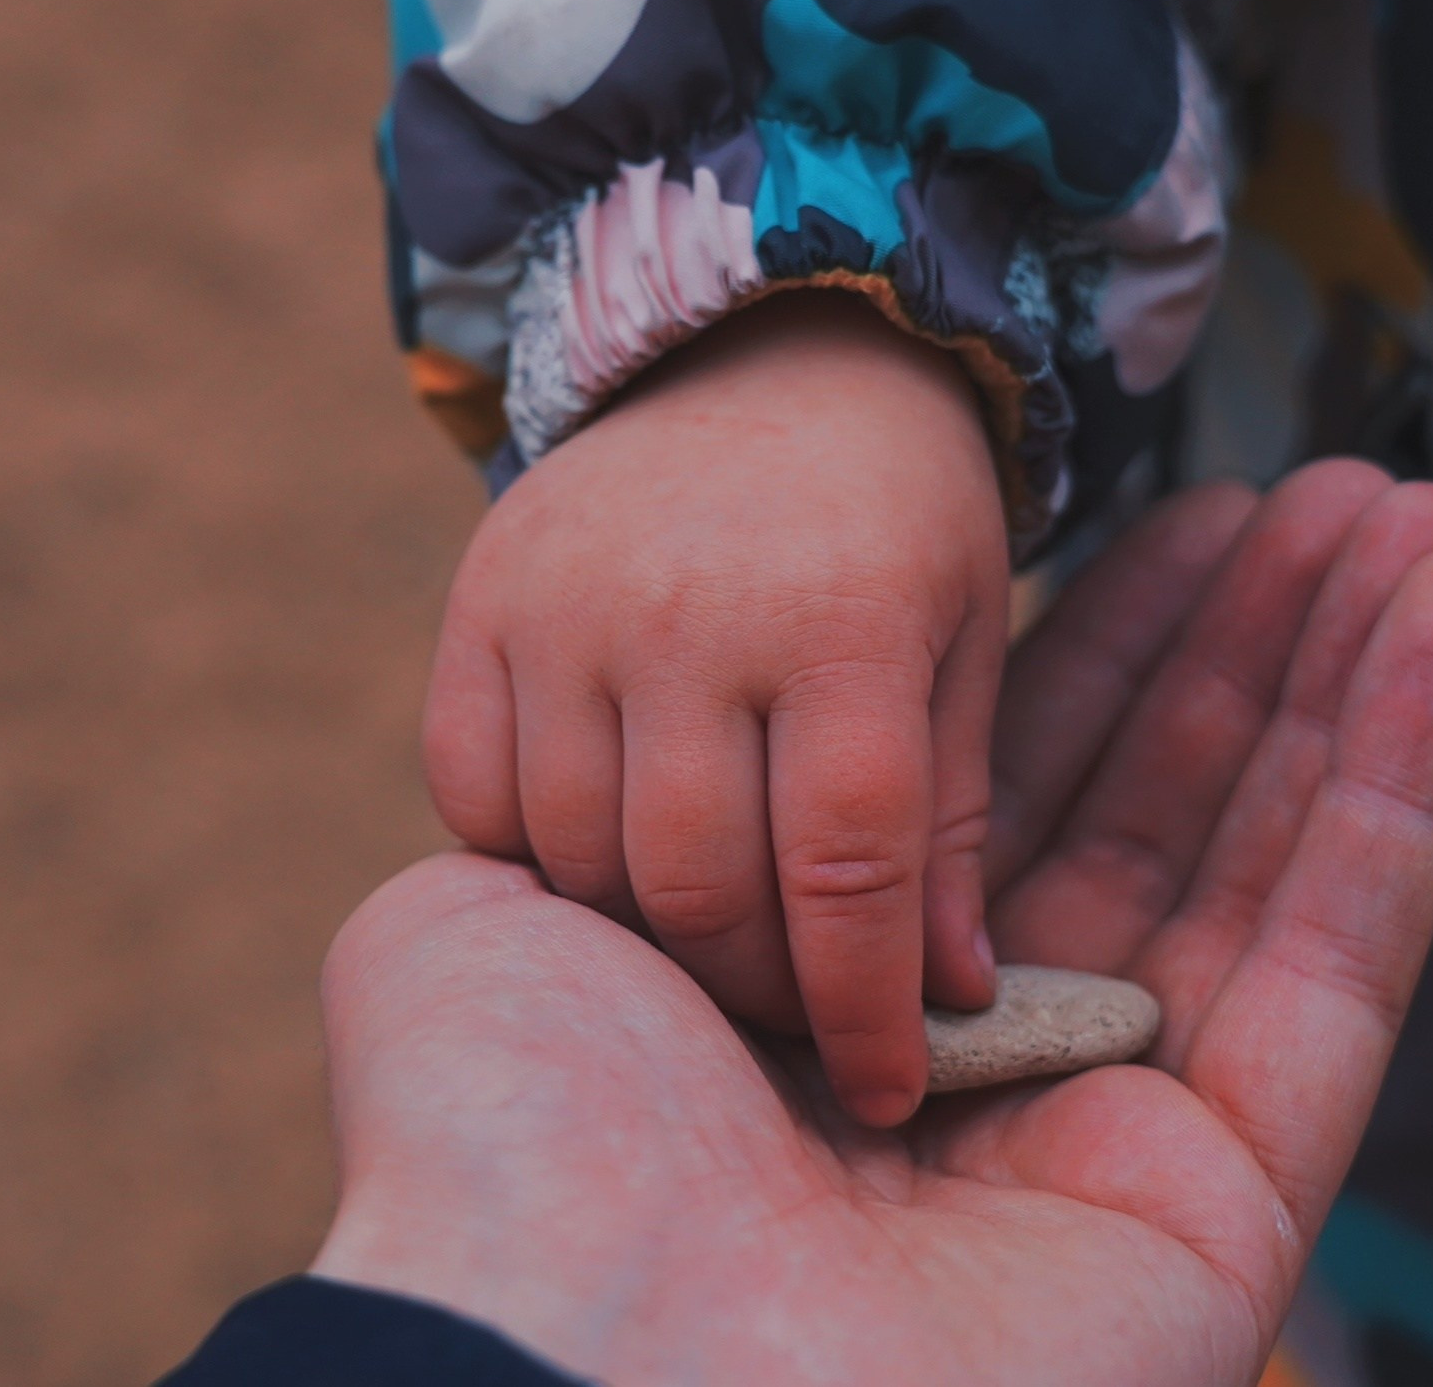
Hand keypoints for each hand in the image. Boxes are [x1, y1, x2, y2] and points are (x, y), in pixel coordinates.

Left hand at [324, 468, 1432, 1384]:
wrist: (583, 1356)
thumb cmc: (512, 1144)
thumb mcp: (492, 923)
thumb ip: (586, 828)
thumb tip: (652, 775)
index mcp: (822, 1017)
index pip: (997, 795)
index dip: (1104, 653)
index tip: (1184, 519)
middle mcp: (974, 1080)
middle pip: (1155, 818)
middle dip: (1257, 650)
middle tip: (1345, 494)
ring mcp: (1111, 1146)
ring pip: (1266, 869)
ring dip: (1360, 685)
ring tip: (1429, 523)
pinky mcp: (1230, 1205)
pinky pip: (1339, 959)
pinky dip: (1410, 783)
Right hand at [424, 290, 1008, 1125]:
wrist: (764, 344)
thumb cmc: (895, 518)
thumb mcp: (963, 641)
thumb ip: (947, 819)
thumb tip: (949, 1000)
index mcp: (845, 619)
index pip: (845, 874)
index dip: (865, 1009)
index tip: (888, 1088)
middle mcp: (688, 612)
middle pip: (697, 887)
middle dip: (756, 993)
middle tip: (796, 1016)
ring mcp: (564, 605)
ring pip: (577, 857)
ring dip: (647, 937)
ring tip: (713, 937)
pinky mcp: (478, 604)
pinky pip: (470, 794)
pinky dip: (532, 855)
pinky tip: (606, 852)